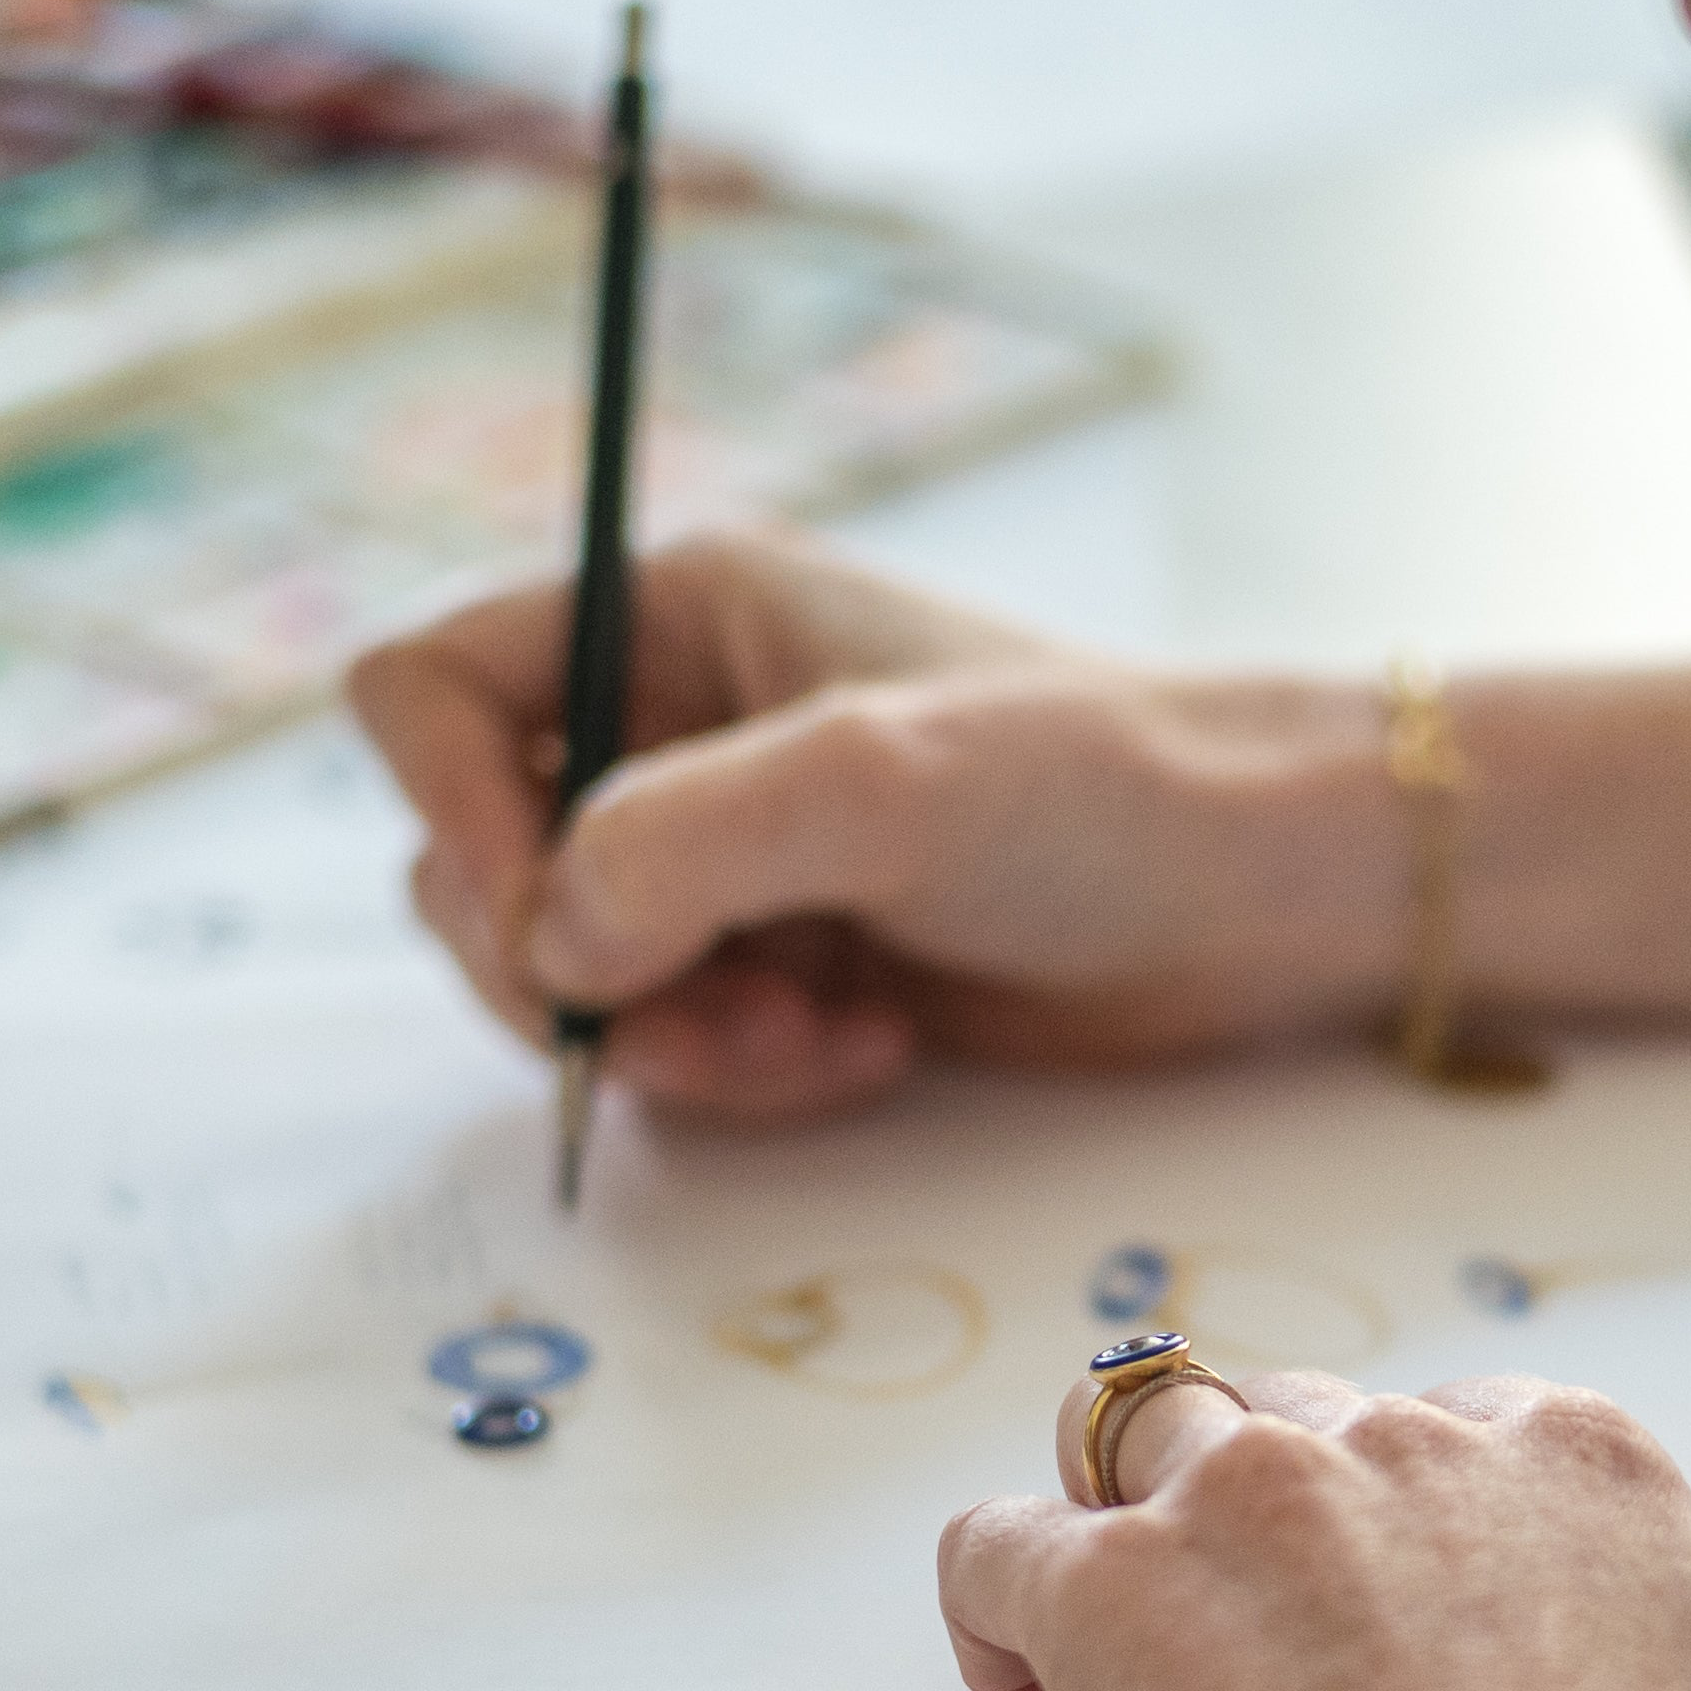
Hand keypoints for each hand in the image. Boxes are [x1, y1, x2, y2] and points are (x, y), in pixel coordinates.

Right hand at [347, 535, 1394, 1118]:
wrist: (1264, 894)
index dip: (451, 816)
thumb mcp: (878, 783)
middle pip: (475, 861)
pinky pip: (671, 1043)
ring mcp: (729, 855)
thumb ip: (681, 840)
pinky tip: (867, 1052)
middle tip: (705, 1024)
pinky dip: (743, 1073)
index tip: (550, 928)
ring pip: (570, 976)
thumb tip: (549, 941)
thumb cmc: (1101, 788)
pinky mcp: (784, 961)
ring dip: (667, 1041)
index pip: (427, 692)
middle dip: (574, 972)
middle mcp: (680, 726)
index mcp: (675, 617)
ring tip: (811, 1041)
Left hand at [939, 1362, 1690, 1690]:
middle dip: (1286, 1540)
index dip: (1447, 1556)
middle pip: (1303, 1429)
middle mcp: (1402, 1444)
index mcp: (1577, 1458)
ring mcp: (1242, 1502)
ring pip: (1136, 1443)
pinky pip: (996, 1547)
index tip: (1441, 1678)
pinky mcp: (1109, 1592)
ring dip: (1136, 1536)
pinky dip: (1006, 1613)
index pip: (1478, 1437)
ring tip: (1161, 1683)